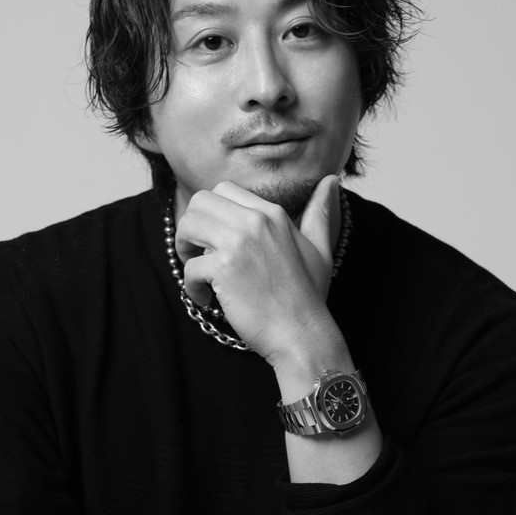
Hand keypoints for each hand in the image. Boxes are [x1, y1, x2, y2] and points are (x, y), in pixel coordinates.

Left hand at [175, 176, 341, 363]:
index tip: (213, 236)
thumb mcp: (320, 248)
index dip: (212, 211)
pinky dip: (191, 286)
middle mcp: (254, 221)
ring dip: (184, 249)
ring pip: (187, 225)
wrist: (302, 334)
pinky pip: (189, 267)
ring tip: (197, 272)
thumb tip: (331, 180)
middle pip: (200, 202)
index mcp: (272, 214)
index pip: (224, 190)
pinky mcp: (222, 268)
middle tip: (197, 252)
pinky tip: (207, 300)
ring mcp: (238, 243)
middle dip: (191, 225)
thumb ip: (320, 213)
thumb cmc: (309, 296)